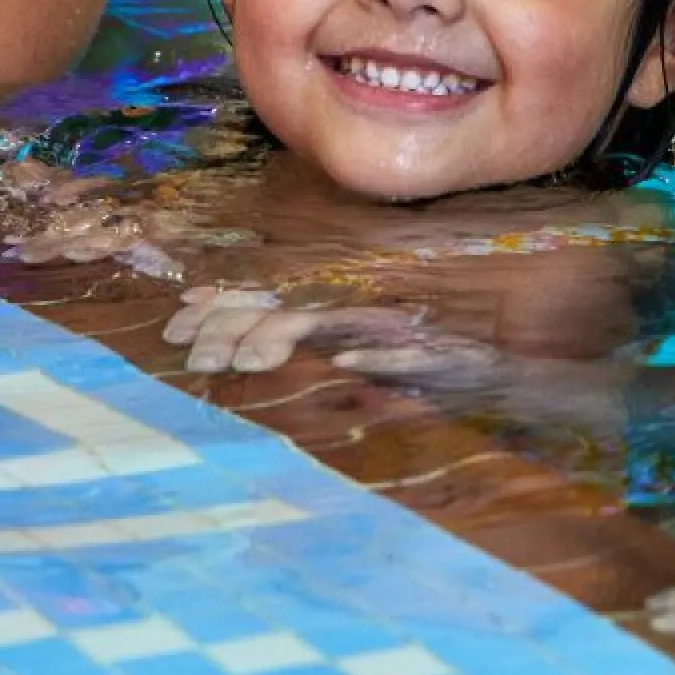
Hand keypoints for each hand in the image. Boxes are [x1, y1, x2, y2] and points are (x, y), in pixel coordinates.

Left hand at [160, 287, 497, 379]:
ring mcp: (394, 327)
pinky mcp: (436, 352)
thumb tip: (233, 349)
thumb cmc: (419, 368)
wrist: (502, 377)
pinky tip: (343, 364)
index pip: (267, 297)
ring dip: (285, 336)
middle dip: (234, 326)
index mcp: (333, 308)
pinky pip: (400, 351)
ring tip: (246, 361)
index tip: (173, 324)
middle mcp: (356, 309)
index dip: (219, 306)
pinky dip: (373, 355)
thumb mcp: (350, 355)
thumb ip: (299, 344)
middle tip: (191, 355)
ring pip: (329, 322)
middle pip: (283, 305)